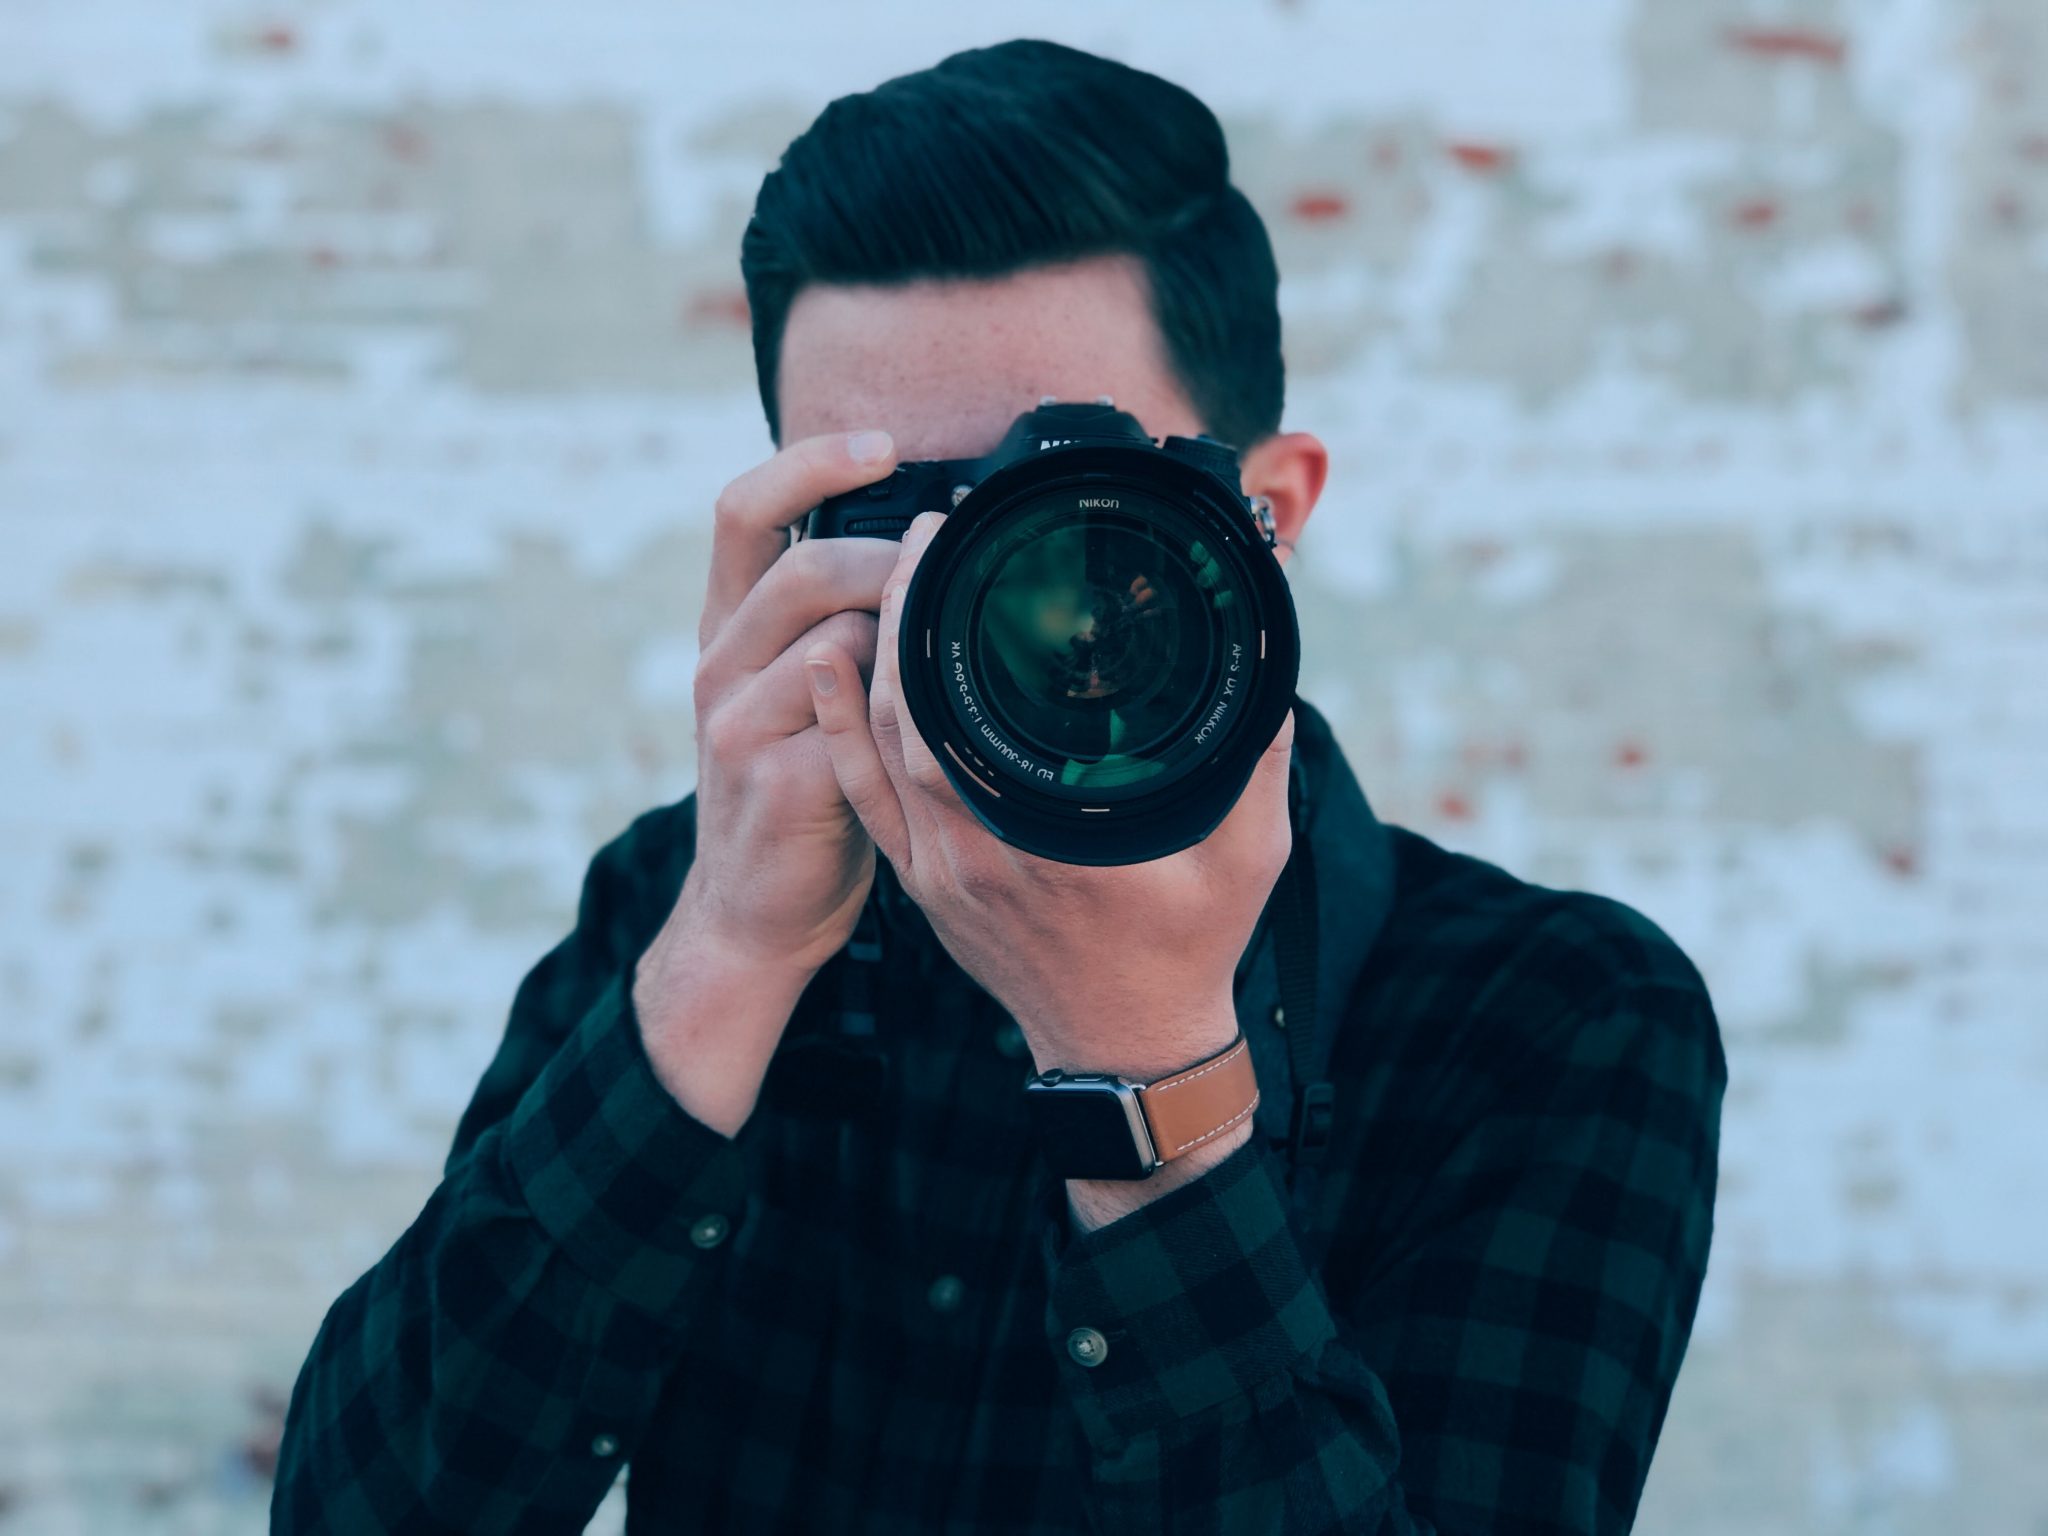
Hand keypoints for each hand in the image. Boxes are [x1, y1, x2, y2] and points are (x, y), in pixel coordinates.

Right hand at [669, 429, 906, 980]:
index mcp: (727, 628)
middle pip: (810, 567)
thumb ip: (834, 621)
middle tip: (952, 587)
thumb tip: (923, 546)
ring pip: (842, 640)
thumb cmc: (802, 787)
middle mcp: (719, 664)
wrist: (755, 908)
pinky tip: (941, 733)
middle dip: (896, 566)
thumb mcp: (796, 692)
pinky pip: (858, 721)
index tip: (885, 445)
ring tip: (946, 678)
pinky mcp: (776, 780)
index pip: (745, 509)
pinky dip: (908, 717)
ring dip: (907, 649)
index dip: (811, 462)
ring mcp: (737, 722)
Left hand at [802, 510, 1298, 1085]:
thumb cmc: (1190, 949)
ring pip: (871, 749)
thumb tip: (1268, 657)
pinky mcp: (922, 888)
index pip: (956, 705)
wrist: (1130, 1049)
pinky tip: (827, 669)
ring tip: (878, 577)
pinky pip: (862, 798)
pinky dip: (838, 730)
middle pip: (900, 712)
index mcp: (1044, 840)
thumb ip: (1256, 753)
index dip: (933, 614)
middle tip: (915, 535)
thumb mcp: (1247, 852)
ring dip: (865, 658)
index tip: (947, 538)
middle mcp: (973, 854)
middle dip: (897, 610)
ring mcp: (938, 874)